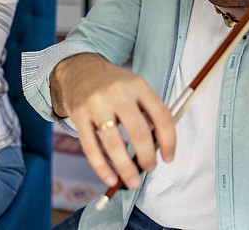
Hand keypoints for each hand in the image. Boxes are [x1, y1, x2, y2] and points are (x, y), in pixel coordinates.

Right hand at [51, 53, 175, 188]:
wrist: (79, 68)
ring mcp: (96, 104)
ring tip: (133, 181)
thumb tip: (160, 147)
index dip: (169, 141)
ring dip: (125, 168)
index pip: (161, 116)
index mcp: (138, 85)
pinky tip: (110, 178)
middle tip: (150, 168)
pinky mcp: (79, 115)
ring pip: (113, 144)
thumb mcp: (135, 86)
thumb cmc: (113, 83)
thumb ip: (148, 111)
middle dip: (147, 157)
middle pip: (139, 132)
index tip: (168, 157)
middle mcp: (118, 93)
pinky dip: (102, 167)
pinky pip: (91, 147)